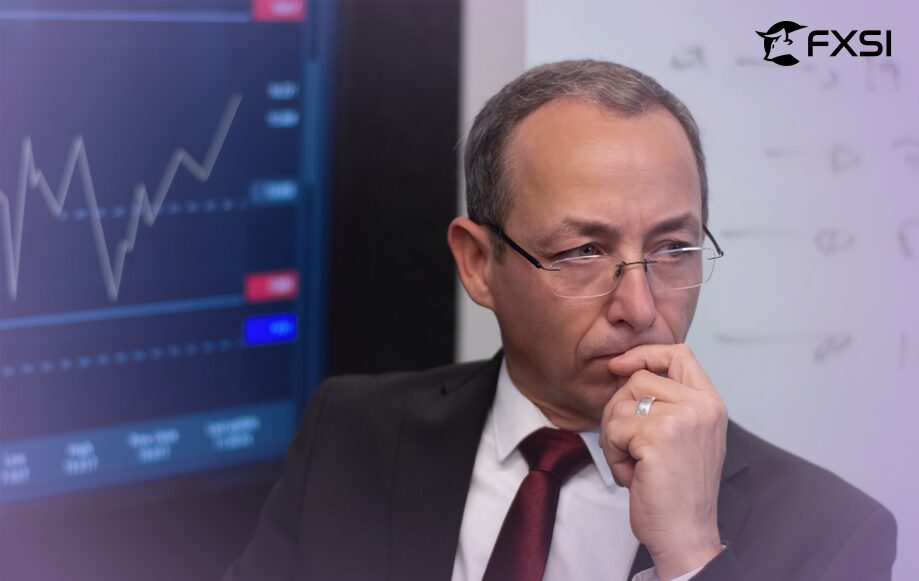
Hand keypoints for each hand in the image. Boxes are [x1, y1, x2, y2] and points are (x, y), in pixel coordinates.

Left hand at [599, 344, 726, 579]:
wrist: (685, 534)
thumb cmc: (676, 489)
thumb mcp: (683, 435)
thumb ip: (667, 402)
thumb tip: (625, 369)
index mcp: (710, 403)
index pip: (679, 353)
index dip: (644, 354)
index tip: (619, 367)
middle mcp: (701, 406)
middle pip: (638, 378)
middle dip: (618, 410)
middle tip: (627, 445)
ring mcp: (682, 419)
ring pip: (621, 404)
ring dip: (614, 437)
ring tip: (634, 463)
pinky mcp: (657, 436)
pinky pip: (614, 430)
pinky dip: (614, 456)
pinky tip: (633, 476)